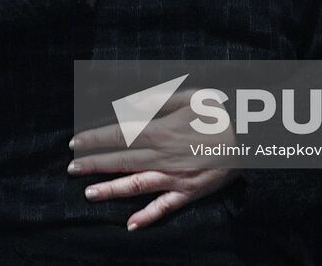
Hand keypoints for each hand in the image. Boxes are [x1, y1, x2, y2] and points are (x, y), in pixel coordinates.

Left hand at [68, 95, 240, 229]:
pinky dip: (148, 217)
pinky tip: (130, 225)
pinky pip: (165, 207)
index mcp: (160, 131)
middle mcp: (162, 157)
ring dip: (111, 190)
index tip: (75, 143)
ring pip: (136, 185)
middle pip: (121, 161)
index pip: (118, 135)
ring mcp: (174, 177)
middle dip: (93, 164)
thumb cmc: (217, 113)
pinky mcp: (188, 192)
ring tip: (89, 194)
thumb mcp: (188, 97)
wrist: (250, 138)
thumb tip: (127, 105)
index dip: (94, 139)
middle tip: (71, 169)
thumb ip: (156, 101)